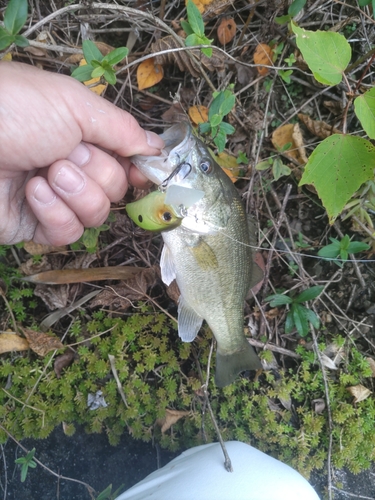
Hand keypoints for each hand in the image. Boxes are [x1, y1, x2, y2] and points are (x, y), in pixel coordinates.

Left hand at [0, 61, 163, 245]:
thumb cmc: (12, 109)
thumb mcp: (75, 105)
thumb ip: (122, 128)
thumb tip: (157, 148)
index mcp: (82, 136)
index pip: (125, 161)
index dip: (138, 169)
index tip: (147, 171)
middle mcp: (72, 168)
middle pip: (115, 189)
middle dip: (96, 171)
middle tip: (65, 153)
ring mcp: (54, 200)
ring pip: (96, 215)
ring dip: (77, 192)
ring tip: (47, 171)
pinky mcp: (35, 227)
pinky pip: (68, 233)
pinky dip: (55, 213)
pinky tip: (32, 191)